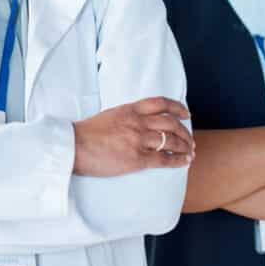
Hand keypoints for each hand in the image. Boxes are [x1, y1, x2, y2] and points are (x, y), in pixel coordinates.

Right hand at [72, 97, 192, 176]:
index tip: (186, 114)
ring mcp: (138, 140)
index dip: (177, 108)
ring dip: (185, 146)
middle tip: (189, 139)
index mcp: (130, 109)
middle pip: (171, 124)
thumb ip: (126, 117)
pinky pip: (164, 159)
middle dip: (185, 132)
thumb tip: (138, 122)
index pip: (161, 103)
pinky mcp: (137, 159)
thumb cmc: (87, 133)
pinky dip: (178, 160)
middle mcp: (138, 122)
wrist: (74, 147)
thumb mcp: (109, 115)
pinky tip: (185, 162)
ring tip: (190, 151)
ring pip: (171, 141)